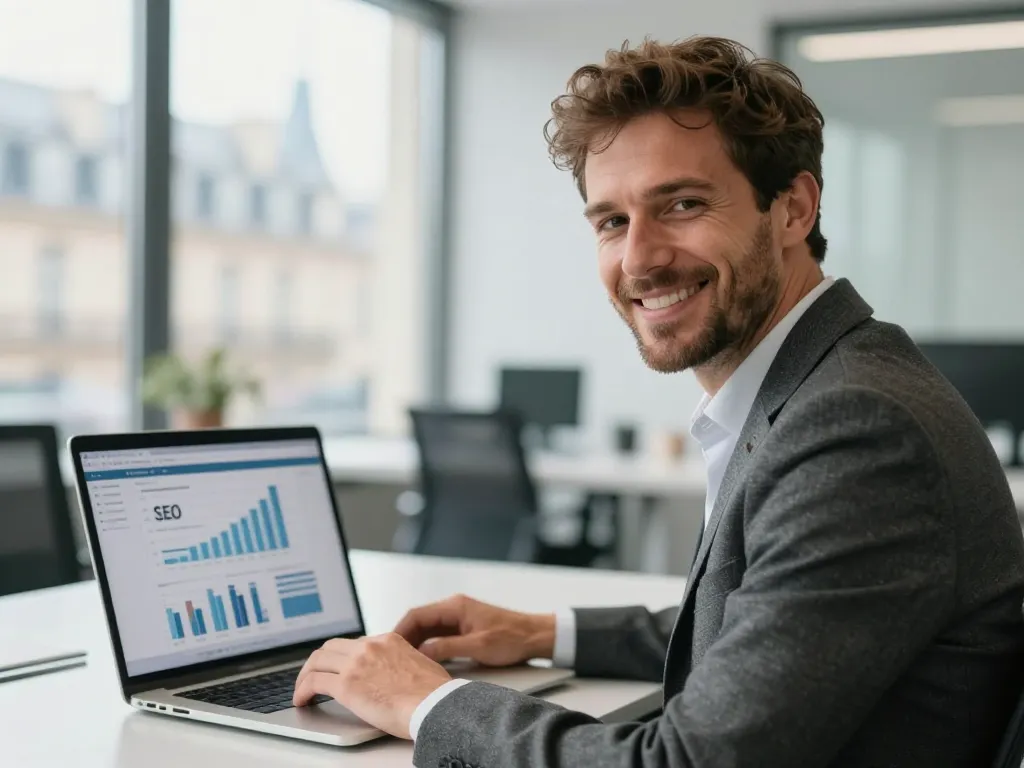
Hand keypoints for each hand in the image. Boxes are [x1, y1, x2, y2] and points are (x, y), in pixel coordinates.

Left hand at [292, 633, 451, 738]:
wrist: (434, 704)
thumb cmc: (434, 694)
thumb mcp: (421, 665)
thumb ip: (403, 663)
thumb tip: (399, 676)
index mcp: (388, 640)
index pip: (354, 643)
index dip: (341, 657)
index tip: (336, 668)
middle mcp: (370, 647)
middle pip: (331, 647)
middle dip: (318, 662)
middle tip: (312, 676)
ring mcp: (356, 663)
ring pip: (317, 661)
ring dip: (305, 675)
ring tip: (301, 690)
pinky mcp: (346, 684)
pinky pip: (313, 682)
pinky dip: (302, 690)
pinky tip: (301, 701)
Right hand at [394, 593, 554, 666]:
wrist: (534, 636)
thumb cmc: (512, 637)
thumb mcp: (478, 646)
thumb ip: (448, 648)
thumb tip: (422, 652)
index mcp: (455, 607)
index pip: (416, 615)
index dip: (400, 631)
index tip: (388, 646)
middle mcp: (454, 609)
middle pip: (419, 622)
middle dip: (404, 639)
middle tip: (391, 658)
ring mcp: (458, 618)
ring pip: (427, 630)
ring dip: (415, 644)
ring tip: (402, 663)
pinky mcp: (463, 629)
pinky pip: (438, 636)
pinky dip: (428, 647)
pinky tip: (423, 662)